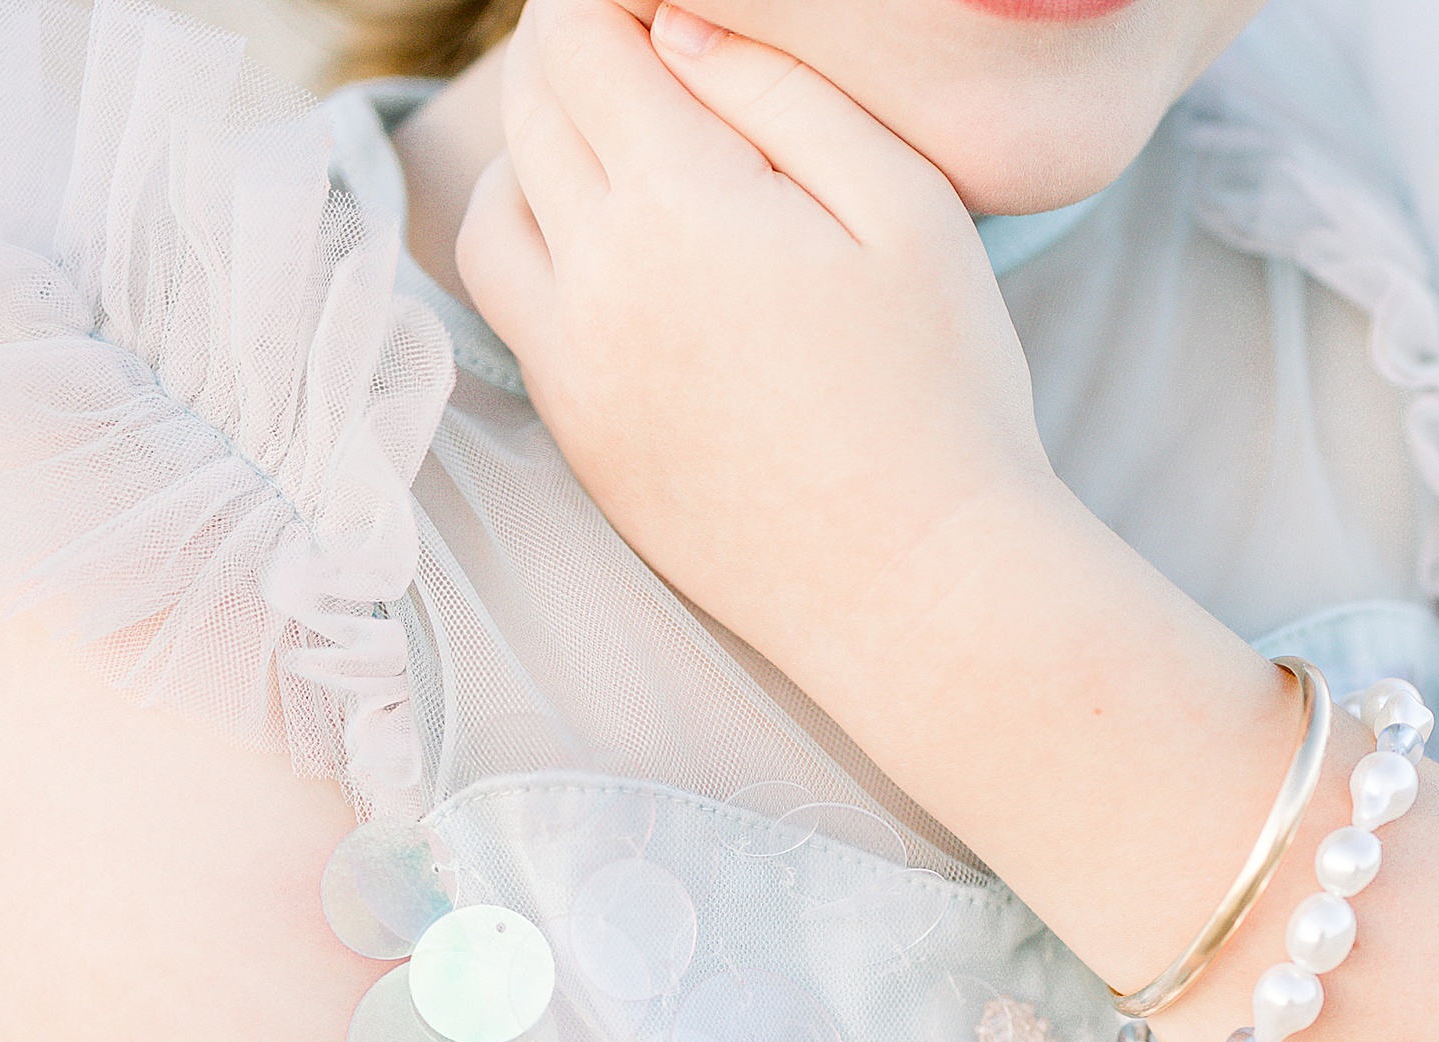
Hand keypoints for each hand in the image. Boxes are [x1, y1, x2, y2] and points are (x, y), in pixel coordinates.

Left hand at [457, 0, 1054, 649]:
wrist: (919, 586)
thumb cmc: (945, 394)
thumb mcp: (910, 212)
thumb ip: (791, 99)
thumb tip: (678, 33)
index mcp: (679, 204)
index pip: (581, 46)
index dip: (609, 5)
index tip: (659, 11)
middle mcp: (594, 278)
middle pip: (529, 115)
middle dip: (573, 61)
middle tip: (643, 53)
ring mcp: (572, 364)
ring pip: (494, 209)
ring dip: (538, 153)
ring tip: (619, 148)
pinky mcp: (579, 434)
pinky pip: (513, 307)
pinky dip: (537, 250)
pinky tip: (616, 254)